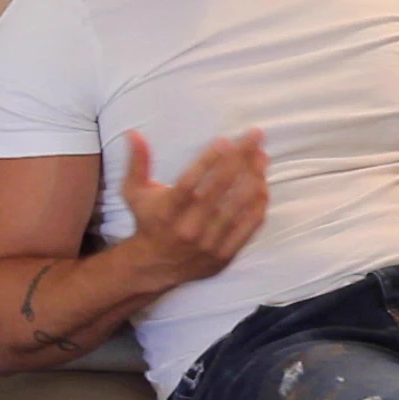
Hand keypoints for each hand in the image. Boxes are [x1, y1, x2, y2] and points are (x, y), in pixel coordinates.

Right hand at [122, 129, 268, 288]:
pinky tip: (263, 184)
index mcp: (167, 211)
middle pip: (220, 189)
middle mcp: (188, 227)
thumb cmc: (149, 222)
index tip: (226, 140)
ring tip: (263, 157)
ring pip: (238, 206)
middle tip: (255, 136)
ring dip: (254, 178)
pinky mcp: (225, 254)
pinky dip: (258, 204)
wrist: (154, 267)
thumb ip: (137, 163)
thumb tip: (134, 133)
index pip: (190, 182)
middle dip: (241, 159)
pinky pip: (249, 226)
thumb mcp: (135, 193)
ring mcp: (209, 243)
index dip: (209, 160)